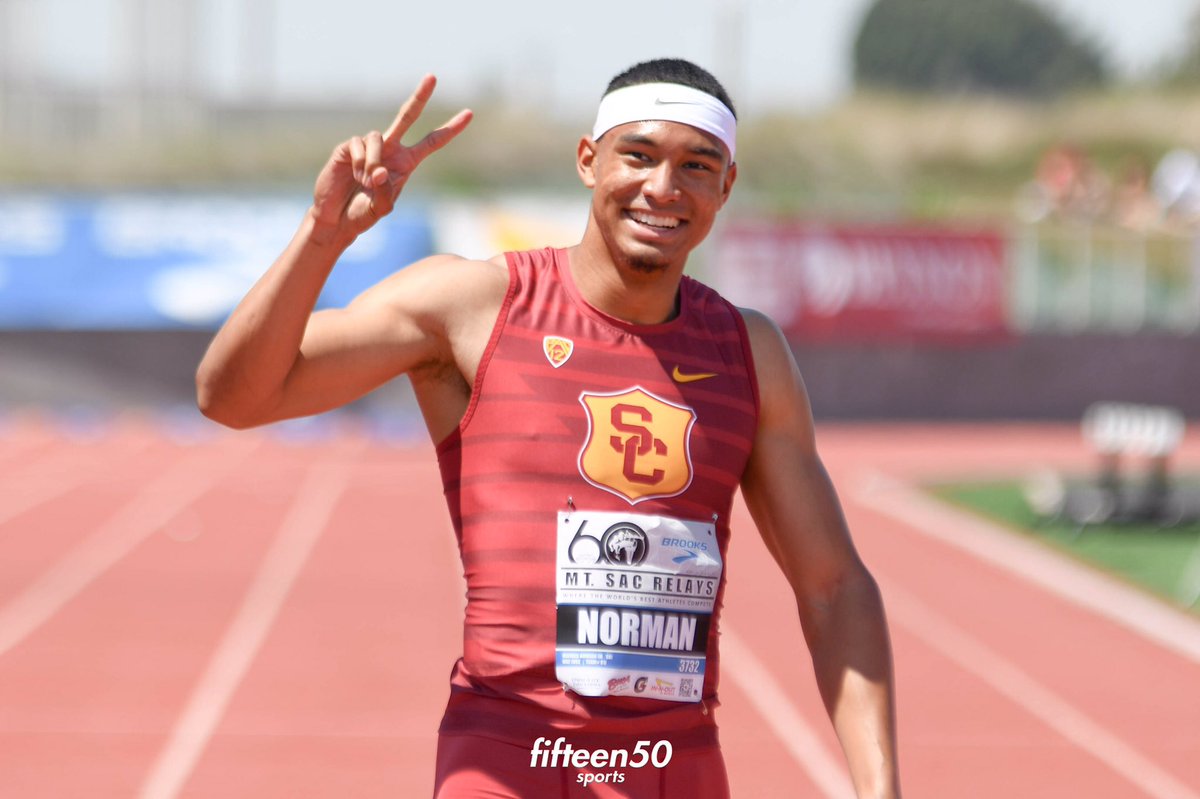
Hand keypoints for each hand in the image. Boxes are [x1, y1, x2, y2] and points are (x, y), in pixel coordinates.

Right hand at [310, 74, 471, 243]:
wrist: (336, 218)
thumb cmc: (362, 215)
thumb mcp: (381, 209)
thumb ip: (385, 192)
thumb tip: (380, 169)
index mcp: (407, 163)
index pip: (432, 142)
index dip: (450, 129)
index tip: (469, 114)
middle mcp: (391, 149)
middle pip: (407, 116)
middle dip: (420, 96)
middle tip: (433, 76)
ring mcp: (370, 146)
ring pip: (378, 138)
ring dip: (373, 163)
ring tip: (365, 182)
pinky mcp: (350, 146)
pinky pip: (360, 145)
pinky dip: (359, 163)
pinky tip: (353, 176)